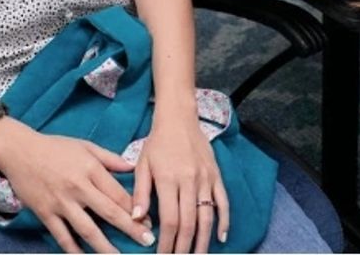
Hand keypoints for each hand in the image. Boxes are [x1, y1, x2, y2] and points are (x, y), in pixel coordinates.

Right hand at [0, 121, 154, 253]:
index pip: (118, 194)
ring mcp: (61, 203)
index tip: (149, 222)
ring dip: (104, 246)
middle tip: (147, 242)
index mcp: (91, 169)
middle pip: (109, 213)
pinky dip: (73, 249)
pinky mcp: (45, 213)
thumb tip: (131, 167)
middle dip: (130, 229)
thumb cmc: (55, 146)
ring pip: (87, 229)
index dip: (136, 209)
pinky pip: (61, 235)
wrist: (19, 150)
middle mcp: (79, 188)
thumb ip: (109, 158)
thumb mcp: (85, 146)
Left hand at [132, 116, 229, 252]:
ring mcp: (205, 179)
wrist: (179, 118)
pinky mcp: (216, 175)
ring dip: (203, 241)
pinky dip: (224, 220)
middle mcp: (189, 180)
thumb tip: (136, 219)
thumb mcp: (142, 165)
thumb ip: (140, 193)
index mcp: (169, 179)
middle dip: (184, 247)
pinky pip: (223, 201)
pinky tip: (221, 237)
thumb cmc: (157, 142)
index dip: (167, 242)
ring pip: (207, 216)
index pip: (170, 219)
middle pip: (190, 222)